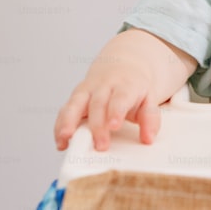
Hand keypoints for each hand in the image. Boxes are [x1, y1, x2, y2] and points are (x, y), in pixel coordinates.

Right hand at [53, 29, 195, 150]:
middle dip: (97, 126)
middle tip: (100, 146)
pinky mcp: (75, 97)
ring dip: (69, 122)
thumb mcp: (149, 99)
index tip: (114, 126)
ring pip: (75, 103)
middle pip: (97, 104)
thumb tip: (148, 139)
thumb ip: (150, 118)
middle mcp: (104, 86)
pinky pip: (65, 110)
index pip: (120, 97)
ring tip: (66, 138)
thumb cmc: (135, 87)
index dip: (116, 111)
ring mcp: (87, 90)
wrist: (123, 65)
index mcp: (125, 85)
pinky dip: (60, 126)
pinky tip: (61, 142)